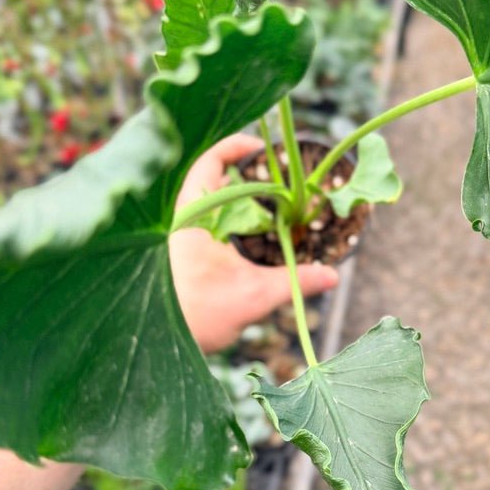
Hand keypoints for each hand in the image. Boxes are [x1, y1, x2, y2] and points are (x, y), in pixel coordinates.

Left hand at [169, 133, 338, 353]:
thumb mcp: (253, 296)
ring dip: (240, 198)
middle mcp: (181, 218)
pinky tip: (253, 232)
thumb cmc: (196, 315)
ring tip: (273, 202)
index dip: (236, 146)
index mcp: (191, 214)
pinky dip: (231, 219)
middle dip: (247, 173)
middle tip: (280, 176)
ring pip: (211, 202)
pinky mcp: (181, 253)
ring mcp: (179, 235)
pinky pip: (208, 222)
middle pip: (213, 178)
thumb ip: (296, 282)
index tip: (264, 147)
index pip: (210, 160)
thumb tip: (333, 277)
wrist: (157, 343)